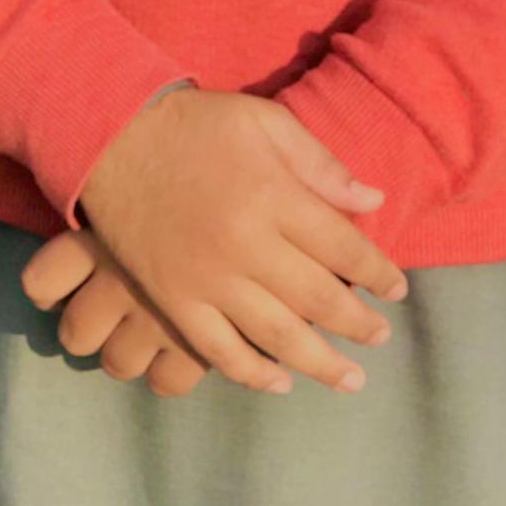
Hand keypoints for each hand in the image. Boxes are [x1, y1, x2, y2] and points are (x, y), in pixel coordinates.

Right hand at [31, 87, 407, 398]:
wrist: (108, 136)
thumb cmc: (195, 125)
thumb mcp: (264, 121)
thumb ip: (319, 162)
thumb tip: (373, 200)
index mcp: (273, 196)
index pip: (344, 246)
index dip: (378, 272)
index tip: (397, 289)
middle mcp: (245, 244)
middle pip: (318, 297)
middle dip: (357, 323)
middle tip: (381, 338)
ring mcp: (206, 278)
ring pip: (275, 335)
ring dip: (319, 362)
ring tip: (350, 379)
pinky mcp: (172, 298)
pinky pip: (217, 349)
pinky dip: (251, 373)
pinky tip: (280, 383)